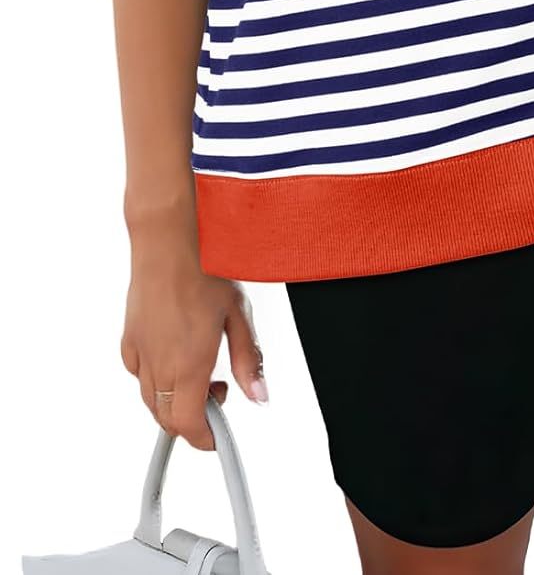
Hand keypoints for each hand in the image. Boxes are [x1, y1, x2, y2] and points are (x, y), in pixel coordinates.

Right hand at [120, 247, 266, 450]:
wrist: (170, 239)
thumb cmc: (206, 268)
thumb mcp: (240, 315)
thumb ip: (249, 360)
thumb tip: (259, 395)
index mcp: (188, 363)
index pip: (188, 424)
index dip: (204, 439)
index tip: (217, 437)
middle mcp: (159, 363)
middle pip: (167, 418)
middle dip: (192, 419)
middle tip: (219, 392)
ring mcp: (140, 351)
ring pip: (151, 399)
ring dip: (174, 400)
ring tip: (201, 371)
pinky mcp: (129, 338)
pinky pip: (138, 374)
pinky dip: (155, 379)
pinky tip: (174, 355)